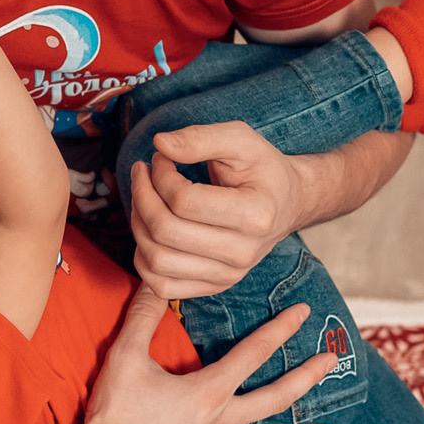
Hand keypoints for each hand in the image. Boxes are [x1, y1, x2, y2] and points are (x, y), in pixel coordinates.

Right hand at [64, 290, 335, 423]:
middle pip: (275, 398)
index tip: (304, 311)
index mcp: (208, 391)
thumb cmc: (111, 414)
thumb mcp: (125, 356)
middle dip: (307, 376)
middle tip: (332, 360)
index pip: (254, 352)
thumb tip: (155, 279)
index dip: (281, 328)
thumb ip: (143, 315)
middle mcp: (219, 422)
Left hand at [128, 121, 306, 298]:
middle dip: (142, 196)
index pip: (184, 200)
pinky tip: (150, 230)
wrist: (285, 204)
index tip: (161, 158)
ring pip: (157, 261)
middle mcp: (244, 252)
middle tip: (143, 174)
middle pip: (166, 232)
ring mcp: (229, 275)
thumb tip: (160, 143)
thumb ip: (201, 138)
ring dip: (138, 225)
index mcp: (256, 214)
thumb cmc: (262, 169)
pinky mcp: (214, 286)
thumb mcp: (240, 140)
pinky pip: (161, 286)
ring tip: (144, 199)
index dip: (160, 174)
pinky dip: (143, 259)